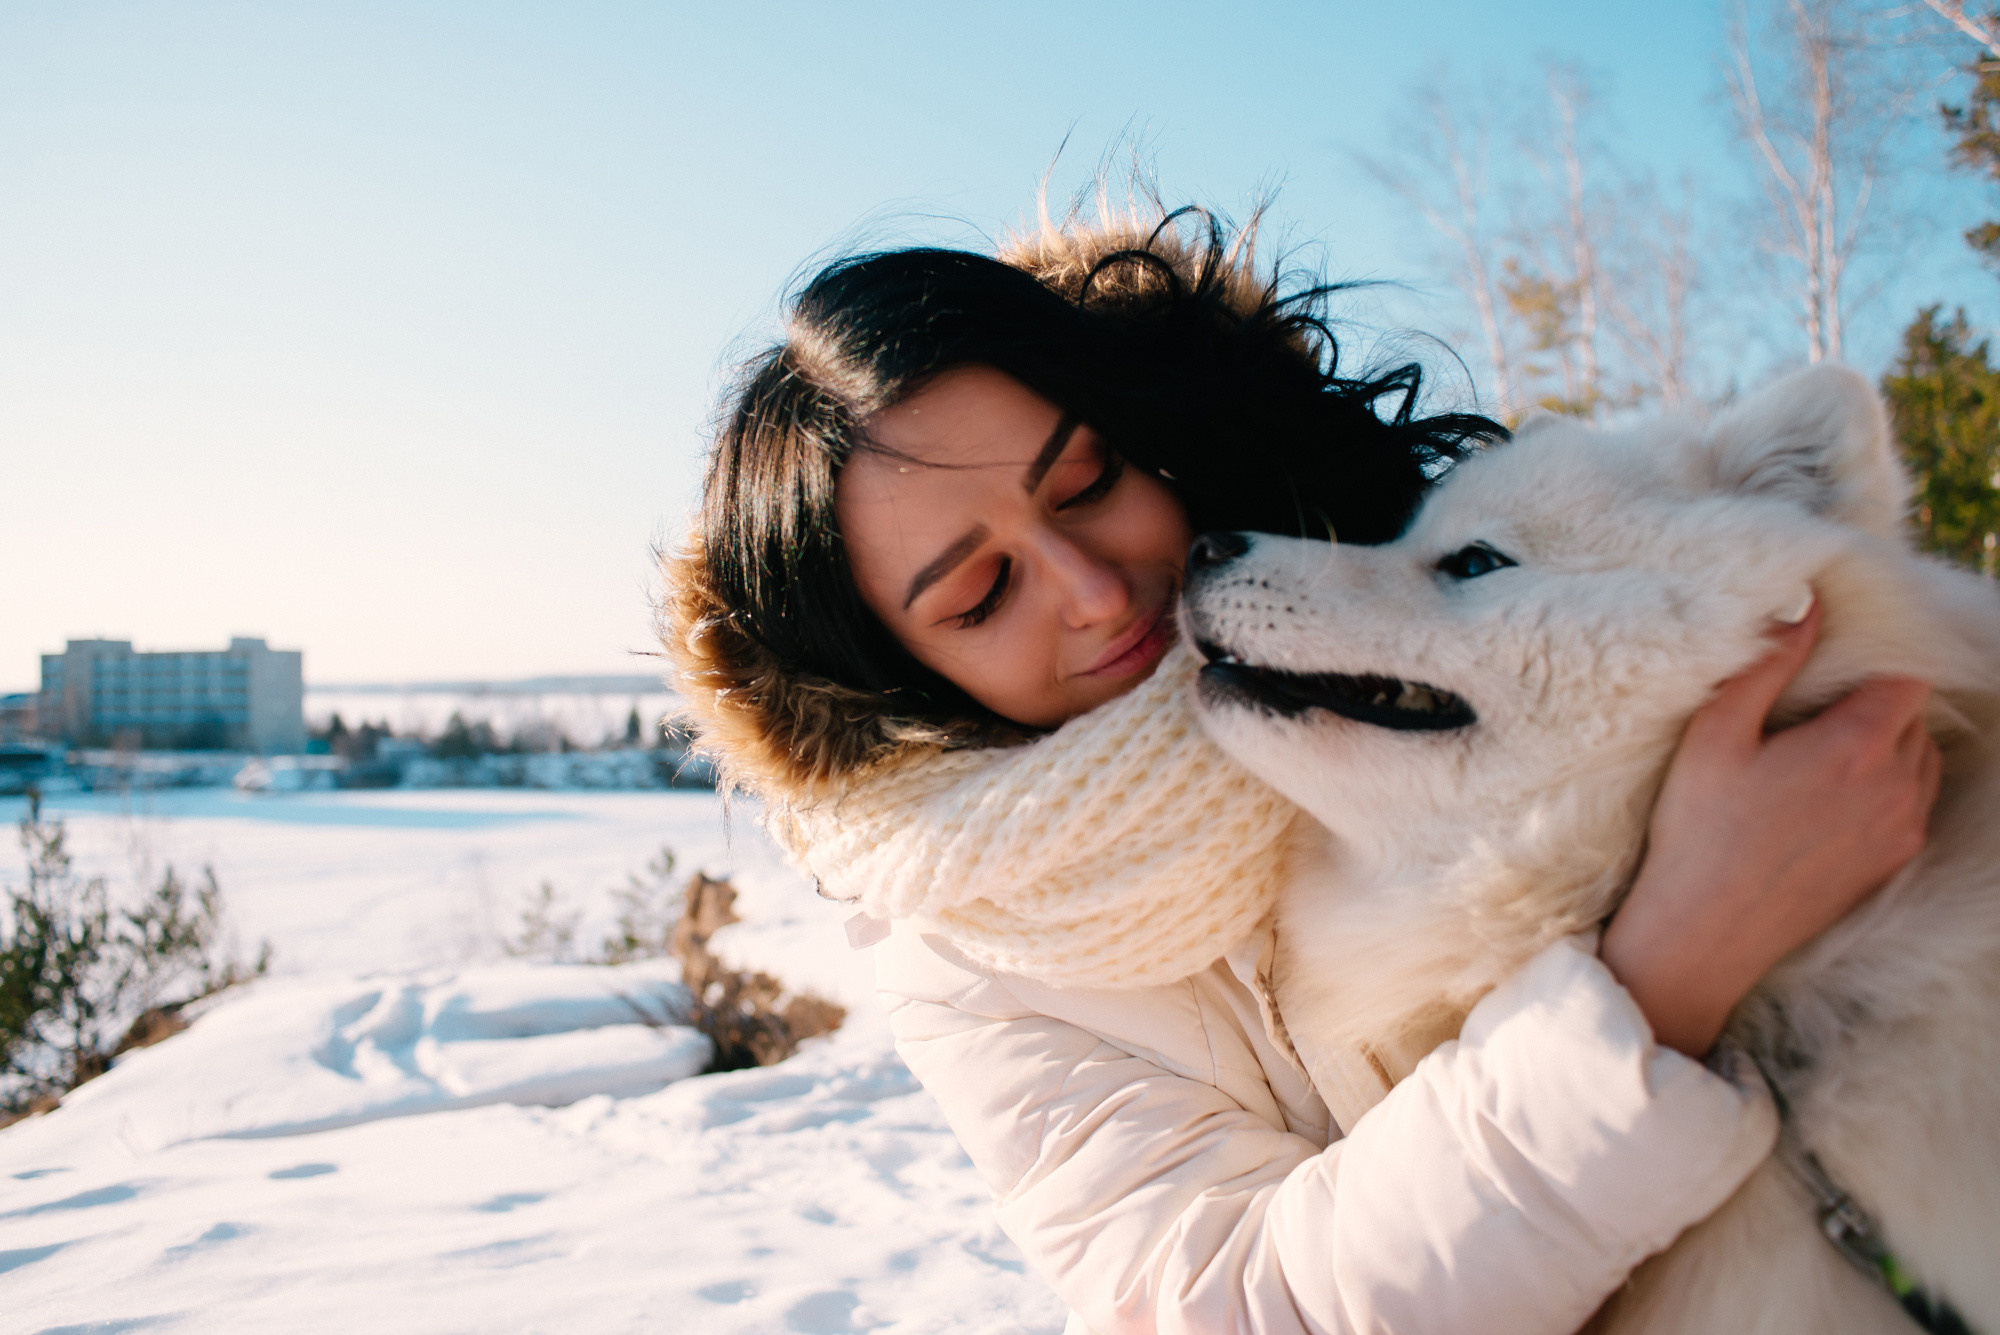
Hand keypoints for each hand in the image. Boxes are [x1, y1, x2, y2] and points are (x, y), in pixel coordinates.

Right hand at [1600, 599, 1940, 1057]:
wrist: (1705, 931)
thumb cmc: (1699, 829)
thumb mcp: (1715, 733)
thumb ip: (1768, 663)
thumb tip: (1805, 602)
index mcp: (1856, 744)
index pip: (1906, 679)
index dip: (1872, 667)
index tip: (1829, 673)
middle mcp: (1896, 785)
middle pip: (1913, 718)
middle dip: (1872, 706)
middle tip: (1810, 714)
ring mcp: (1901, 828)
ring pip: (1919, 760)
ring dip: (1884, 747)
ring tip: (1819, 756)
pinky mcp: (1893, 862)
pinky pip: (1911, 804)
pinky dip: (1884, 789)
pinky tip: (1826, 799)